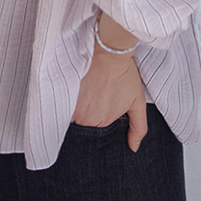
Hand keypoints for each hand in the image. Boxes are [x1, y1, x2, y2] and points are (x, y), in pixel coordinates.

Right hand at [71, 14, 147, 151]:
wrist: (108, 51)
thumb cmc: (123, 75)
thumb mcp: (137, 102)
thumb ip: (138, 128)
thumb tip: (134, 148)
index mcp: (99, 123)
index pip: (95, 133)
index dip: (99, 122)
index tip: (102, 108)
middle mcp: (82, 118)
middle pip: (82, 124)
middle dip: (88, 116)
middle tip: (95, 99)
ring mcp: (71, 105)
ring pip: (71, 115)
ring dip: (77, 108)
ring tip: (87, 93)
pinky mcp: (63, 91)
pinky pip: (63, 103)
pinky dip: (69, 99)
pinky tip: (78, 88)